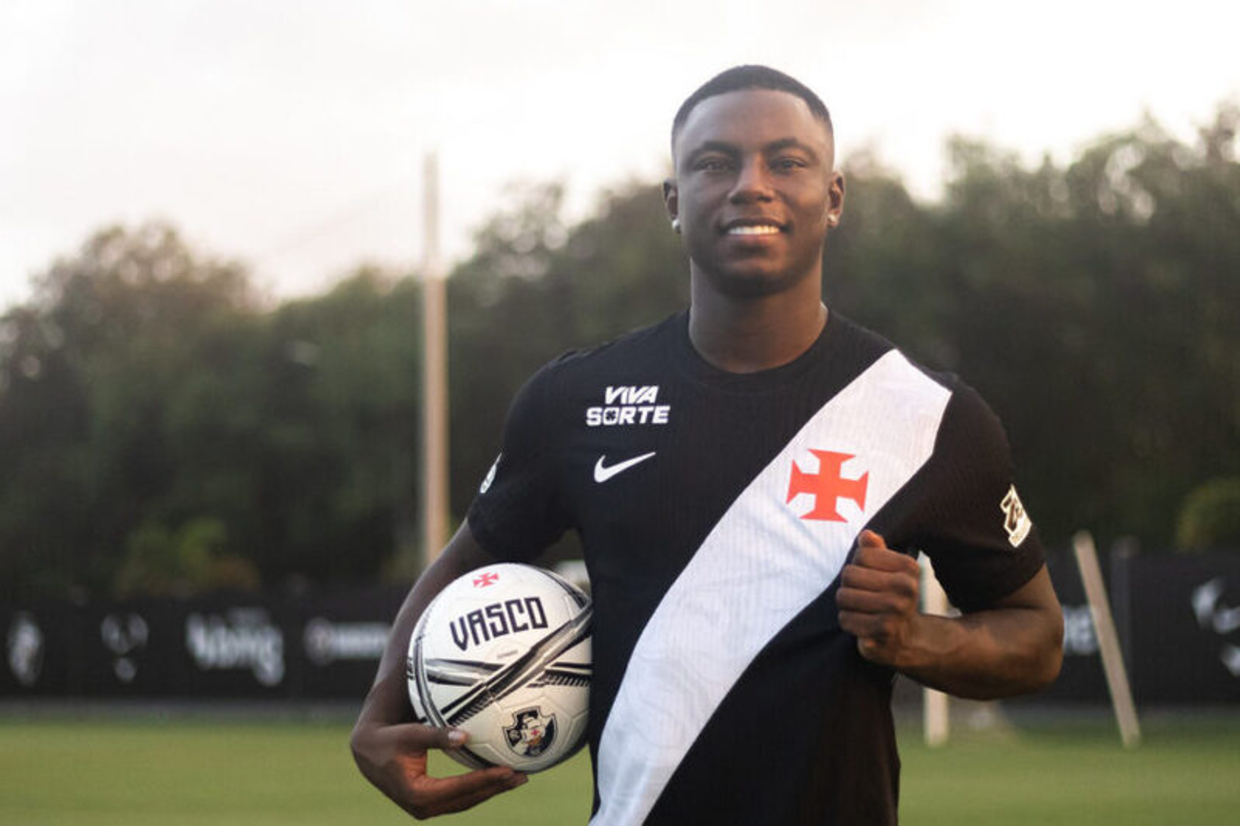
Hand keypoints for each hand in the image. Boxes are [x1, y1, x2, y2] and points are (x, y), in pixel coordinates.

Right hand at [350, 721, 525, 819]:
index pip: (459, 788)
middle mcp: (422, 807)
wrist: (368, 751)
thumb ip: (436, 736)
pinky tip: (497, 778)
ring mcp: (426, 808)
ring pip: (465, 801)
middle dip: (495, 788)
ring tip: (516, 778)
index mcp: (416, 793)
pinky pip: (460, 798)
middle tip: (520, 776)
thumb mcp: (411, 734)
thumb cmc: (389, 739)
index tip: (506, 769)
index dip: (484, 780)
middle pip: (467, 799)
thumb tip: (464, 736)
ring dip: (491, 790)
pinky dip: (479, 788)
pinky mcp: (430, 803)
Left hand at [837, 530, 922, 667]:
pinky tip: (863, 624)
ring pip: (843, 597)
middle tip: (862, 595)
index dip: (858, 565)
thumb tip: (866, 535)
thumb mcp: (890, 569)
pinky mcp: (883, 633)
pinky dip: (848, 621)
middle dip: (848, 585)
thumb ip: (876, 550)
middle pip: (848, 574)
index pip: (861, 554)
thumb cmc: (893, 595)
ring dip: (846, 604)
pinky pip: (845, 619)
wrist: (908, 638)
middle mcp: (906, 589)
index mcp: (909, 567)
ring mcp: (895, 612)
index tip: (870, 576)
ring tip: (861, 609)